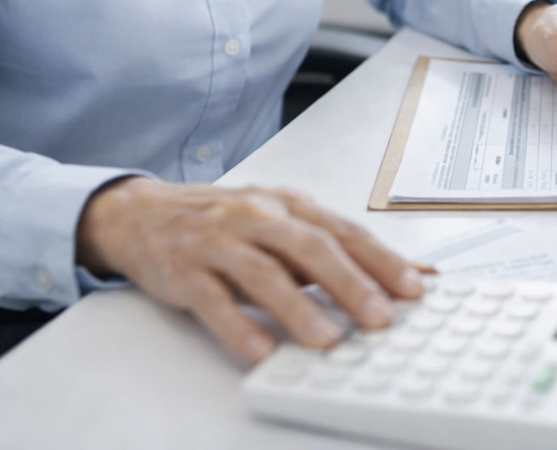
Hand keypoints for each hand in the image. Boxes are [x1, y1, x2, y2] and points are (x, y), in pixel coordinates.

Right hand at [75, 179, 425, 361]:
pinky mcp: (185, 271)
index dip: (380, 259)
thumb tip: (414, 272)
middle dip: (349, 282)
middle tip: (379, 317)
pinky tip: (259, 349)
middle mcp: (258, 218)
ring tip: (326, 339)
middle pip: (310, 247)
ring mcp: (220, 242)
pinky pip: (213, 299)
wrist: (142, 213)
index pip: (343, 231)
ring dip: (298, 307)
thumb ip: (340, 249)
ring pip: (264, 272)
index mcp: (289, 206)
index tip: (413, 287)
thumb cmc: (224, 222)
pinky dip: (238, 325)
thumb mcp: (284, 224)